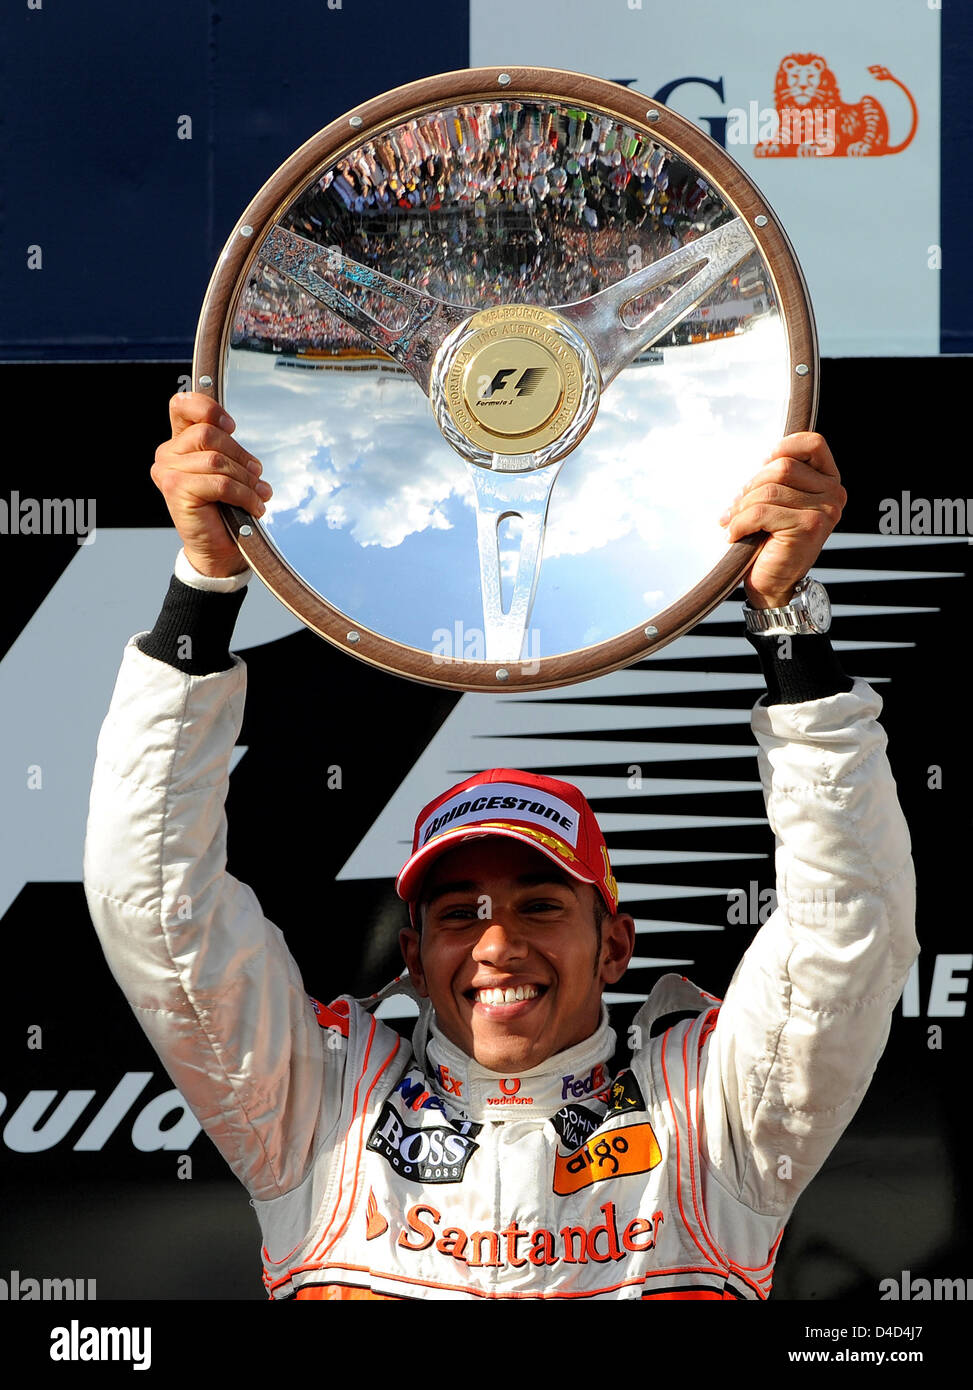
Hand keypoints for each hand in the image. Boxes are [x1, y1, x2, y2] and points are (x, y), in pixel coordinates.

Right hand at [151, 393, 271, 577]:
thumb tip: (231, 429)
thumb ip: (225, 447)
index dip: (208, 407)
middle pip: (209, 433)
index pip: (182, 405)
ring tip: (259, 495)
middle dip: (240, 456)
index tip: (231, 426)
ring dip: (246, 480)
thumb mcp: (228, 469)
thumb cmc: (224, 509)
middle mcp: (167, 454)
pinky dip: (244, 495)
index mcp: (179, 442)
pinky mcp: (175, 489)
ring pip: (217, 460)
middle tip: (257, 476)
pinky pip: (220, 483)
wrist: (218, 549)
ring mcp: (167, 471)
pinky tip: (254, 507)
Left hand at [720, 432, 845, 607]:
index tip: (762, 464)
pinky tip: (735, 534)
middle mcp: (834, 494)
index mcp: (828, 482)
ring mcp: (824, 511)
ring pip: (769, 489)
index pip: (812, 443)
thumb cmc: (770, 542)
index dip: (783, 448)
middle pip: (782, 466)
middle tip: (737, 507)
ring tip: (734, 522)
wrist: (773, 586)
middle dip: (751, 486)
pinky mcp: (808, 526)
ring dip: (742, 507)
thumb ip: (777, 478)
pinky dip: (739, 523)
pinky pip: (761, 511)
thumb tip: (760, 459)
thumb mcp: (777, 502)